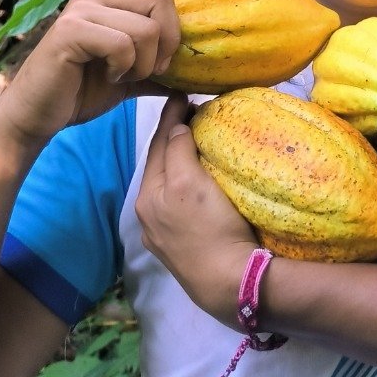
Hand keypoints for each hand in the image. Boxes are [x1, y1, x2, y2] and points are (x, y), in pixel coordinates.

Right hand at [0, 0, 209, 150]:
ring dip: (146, 62)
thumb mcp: (131, 74)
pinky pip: (122, 44)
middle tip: (154, 68)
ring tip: (124, 75)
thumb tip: (198, 72)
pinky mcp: (71, 31)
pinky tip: (108, 76)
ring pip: (146, 27)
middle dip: (170, 40)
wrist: (37, 114)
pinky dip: (125, 68)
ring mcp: (82, 10)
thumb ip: (159, 64)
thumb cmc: (81, 90)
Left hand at [135, 92, 256, 327]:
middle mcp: (148, 214)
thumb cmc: (211, 228)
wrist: (228, 282)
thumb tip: (178, 127)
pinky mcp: (180, 248)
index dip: (170, 117)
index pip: (159, 144)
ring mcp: (162, 234)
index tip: (182, 94)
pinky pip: (177, 203)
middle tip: (190, 111)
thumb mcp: (190, 182)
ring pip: (167, 184)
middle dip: (171, 137)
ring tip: (194, 139)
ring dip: (177, 159)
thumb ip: (179, 151)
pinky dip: (183, 182)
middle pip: (160, 164)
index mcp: (148, 196)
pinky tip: (195, 180)